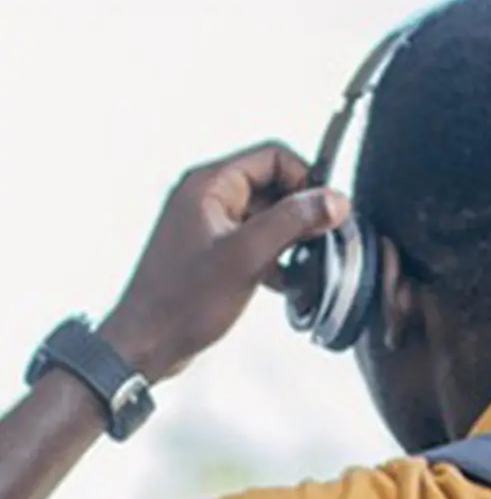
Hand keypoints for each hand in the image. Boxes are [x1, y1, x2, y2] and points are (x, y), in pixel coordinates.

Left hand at [100, 142, 347, 382]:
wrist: (148, 342)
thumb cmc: (183, 301)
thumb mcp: (247, 257)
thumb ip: (293, 222)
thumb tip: (334, 201)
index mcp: (209, 185)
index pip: (274, 157)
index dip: (307, 181)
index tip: (327, 214)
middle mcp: (207, 196)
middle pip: (274, 185)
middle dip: (302, 212)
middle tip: (321, 243)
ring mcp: (209, 224)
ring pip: (268, 215)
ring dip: (292, 238)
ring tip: (305, 265)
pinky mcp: (214, 251)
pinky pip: (256, 240)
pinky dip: (277, 256)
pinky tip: (284, 282)